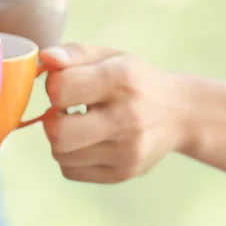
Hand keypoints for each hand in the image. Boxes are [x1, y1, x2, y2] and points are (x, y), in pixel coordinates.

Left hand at [38, 44, 187, 183]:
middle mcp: (127, 118)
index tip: (66, 86)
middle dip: (52, 121)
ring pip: (60, 154)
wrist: (180, 114)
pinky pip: (70, 171)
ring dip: (60, 139)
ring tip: (79, 126)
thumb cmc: (133, 80)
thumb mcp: (108, 56)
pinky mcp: (123, 173)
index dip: (53, 86)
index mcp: (121, 79)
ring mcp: (127, 150)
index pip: (61, 90)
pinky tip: (87, 143)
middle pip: (58, 134)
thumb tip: (46, 58)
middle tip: (65, 112)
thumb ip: (73, 53)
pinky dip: (70, 157)